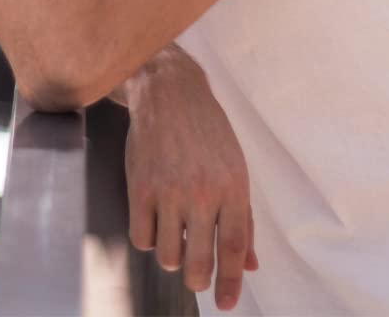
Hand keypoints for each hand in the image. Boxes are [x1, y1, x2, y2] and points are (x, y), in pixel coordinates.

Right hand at [123, 47, 258, 310]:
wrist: (168, 92)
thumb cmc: (207, 129)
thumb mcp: (235, 168)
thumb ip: (243, 218)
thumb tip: (249, 264)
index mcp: (232, 188)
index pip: (234, 249)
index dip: (230, 282)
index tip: (225, 303)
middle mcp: (201, 193)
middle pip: (199, 261)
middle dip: (199, 281)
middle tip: (197, 279)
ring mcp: (167, 190)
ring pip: (167, 255)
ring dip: (172, 258)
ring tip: (174, 242)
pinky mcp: (139, 185)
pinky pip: (141, 236)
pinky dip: (148, 239)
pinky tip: (154, 225)